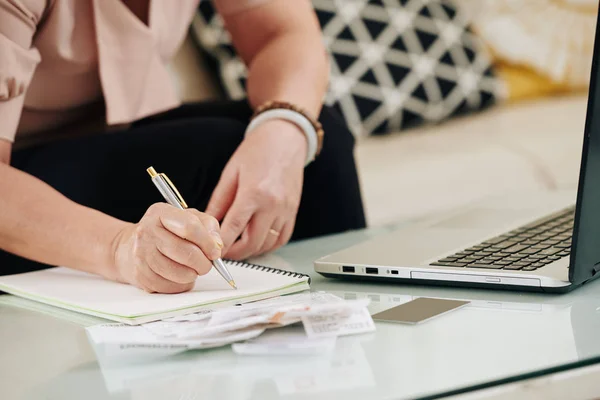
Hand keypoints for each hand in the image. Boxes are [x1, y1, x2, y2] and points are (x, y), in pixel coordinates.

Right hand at [111, 203, 222, 292]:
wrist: (130, 248)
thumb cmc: (166, 232)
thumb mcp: (188, 218)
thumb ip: (208, 226)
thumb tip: (217, 244)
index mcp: (160, 213)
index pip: (189, 226)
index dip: (208, 242)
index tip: (215, 251)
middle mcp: (147, 231)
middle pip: (186, 252)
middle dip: (204, 263)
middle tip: (207, 264)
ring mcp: (140, 254)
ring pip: (179, 273)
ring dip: (193, 275)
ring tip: (192, 269)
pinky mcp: (140, 275)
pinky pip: (170, 287)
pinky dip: (181, 285)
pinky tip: (179, 276)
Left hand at [206, 119, 306, 259]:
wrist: (285, 139)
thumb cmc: (257, 151)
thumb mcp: (231, 173)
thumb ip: (219, 202)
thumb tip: (208, 223)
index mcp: (254, 193)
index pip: (233, 228)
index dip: (220, 244)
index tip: (211, 252)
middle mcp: (273, 205)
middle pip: (252, 243)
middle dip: (235, 253)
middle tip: (222, 251)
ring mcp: (286, 210)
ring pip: (267, 244)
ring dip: (251, 251)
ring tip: (237, 246)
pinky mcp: (293, 212)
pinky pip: (281, 238)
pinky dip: (267, 245)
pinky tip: (256, 241)